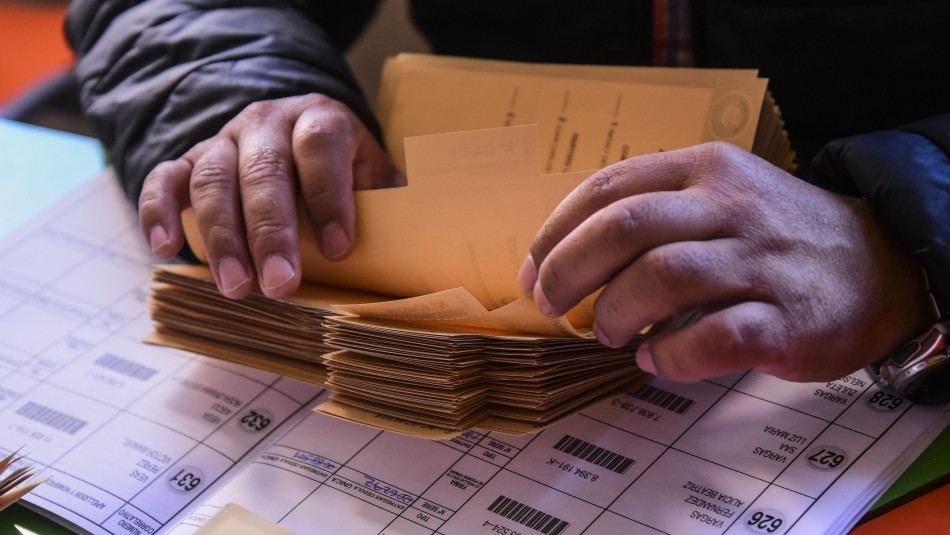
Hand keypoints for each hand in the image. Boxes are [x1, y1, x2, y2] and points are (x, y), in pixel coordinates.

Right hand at [138, 93, 403, 298]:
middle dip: (272, 232)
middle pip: (264, 170)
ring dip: (222, 238)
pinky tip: (166, 250)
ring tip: (237, 288)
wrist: (301, 138)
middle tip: (281, 286)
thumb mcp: (375, 180)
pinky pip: (163, 179)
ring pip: (212, 179)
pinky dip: (158, 212)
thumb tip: (427, 256)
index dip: (329, 197)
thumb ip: (391, 208)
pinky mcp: (189, 160)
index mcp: (321, 119)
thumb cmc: (346, 175)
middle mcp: (268, 121)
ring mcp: (224, 139)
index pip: (321, 147)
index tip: (339, 250)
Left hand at [518, 142, 934, 382]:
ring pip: (663, 276)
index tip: (531, 271)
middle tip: (553, 306)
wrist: (878, 266)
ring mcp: (762, 261)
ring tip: (610, 334)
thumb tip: (559, 259)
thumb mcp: (717, 199)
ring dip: (617, 312)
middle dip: (569, 270)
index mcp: (705, 170)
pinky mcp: (787, 320)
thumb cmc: (772, 239)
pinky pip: (712, 337)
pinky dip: (669, 356)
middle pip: (625, 226)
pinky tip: (656, 361)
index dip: (555, 232)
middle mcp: (732, 206)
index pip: (609, 186)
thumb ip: (650, 215)